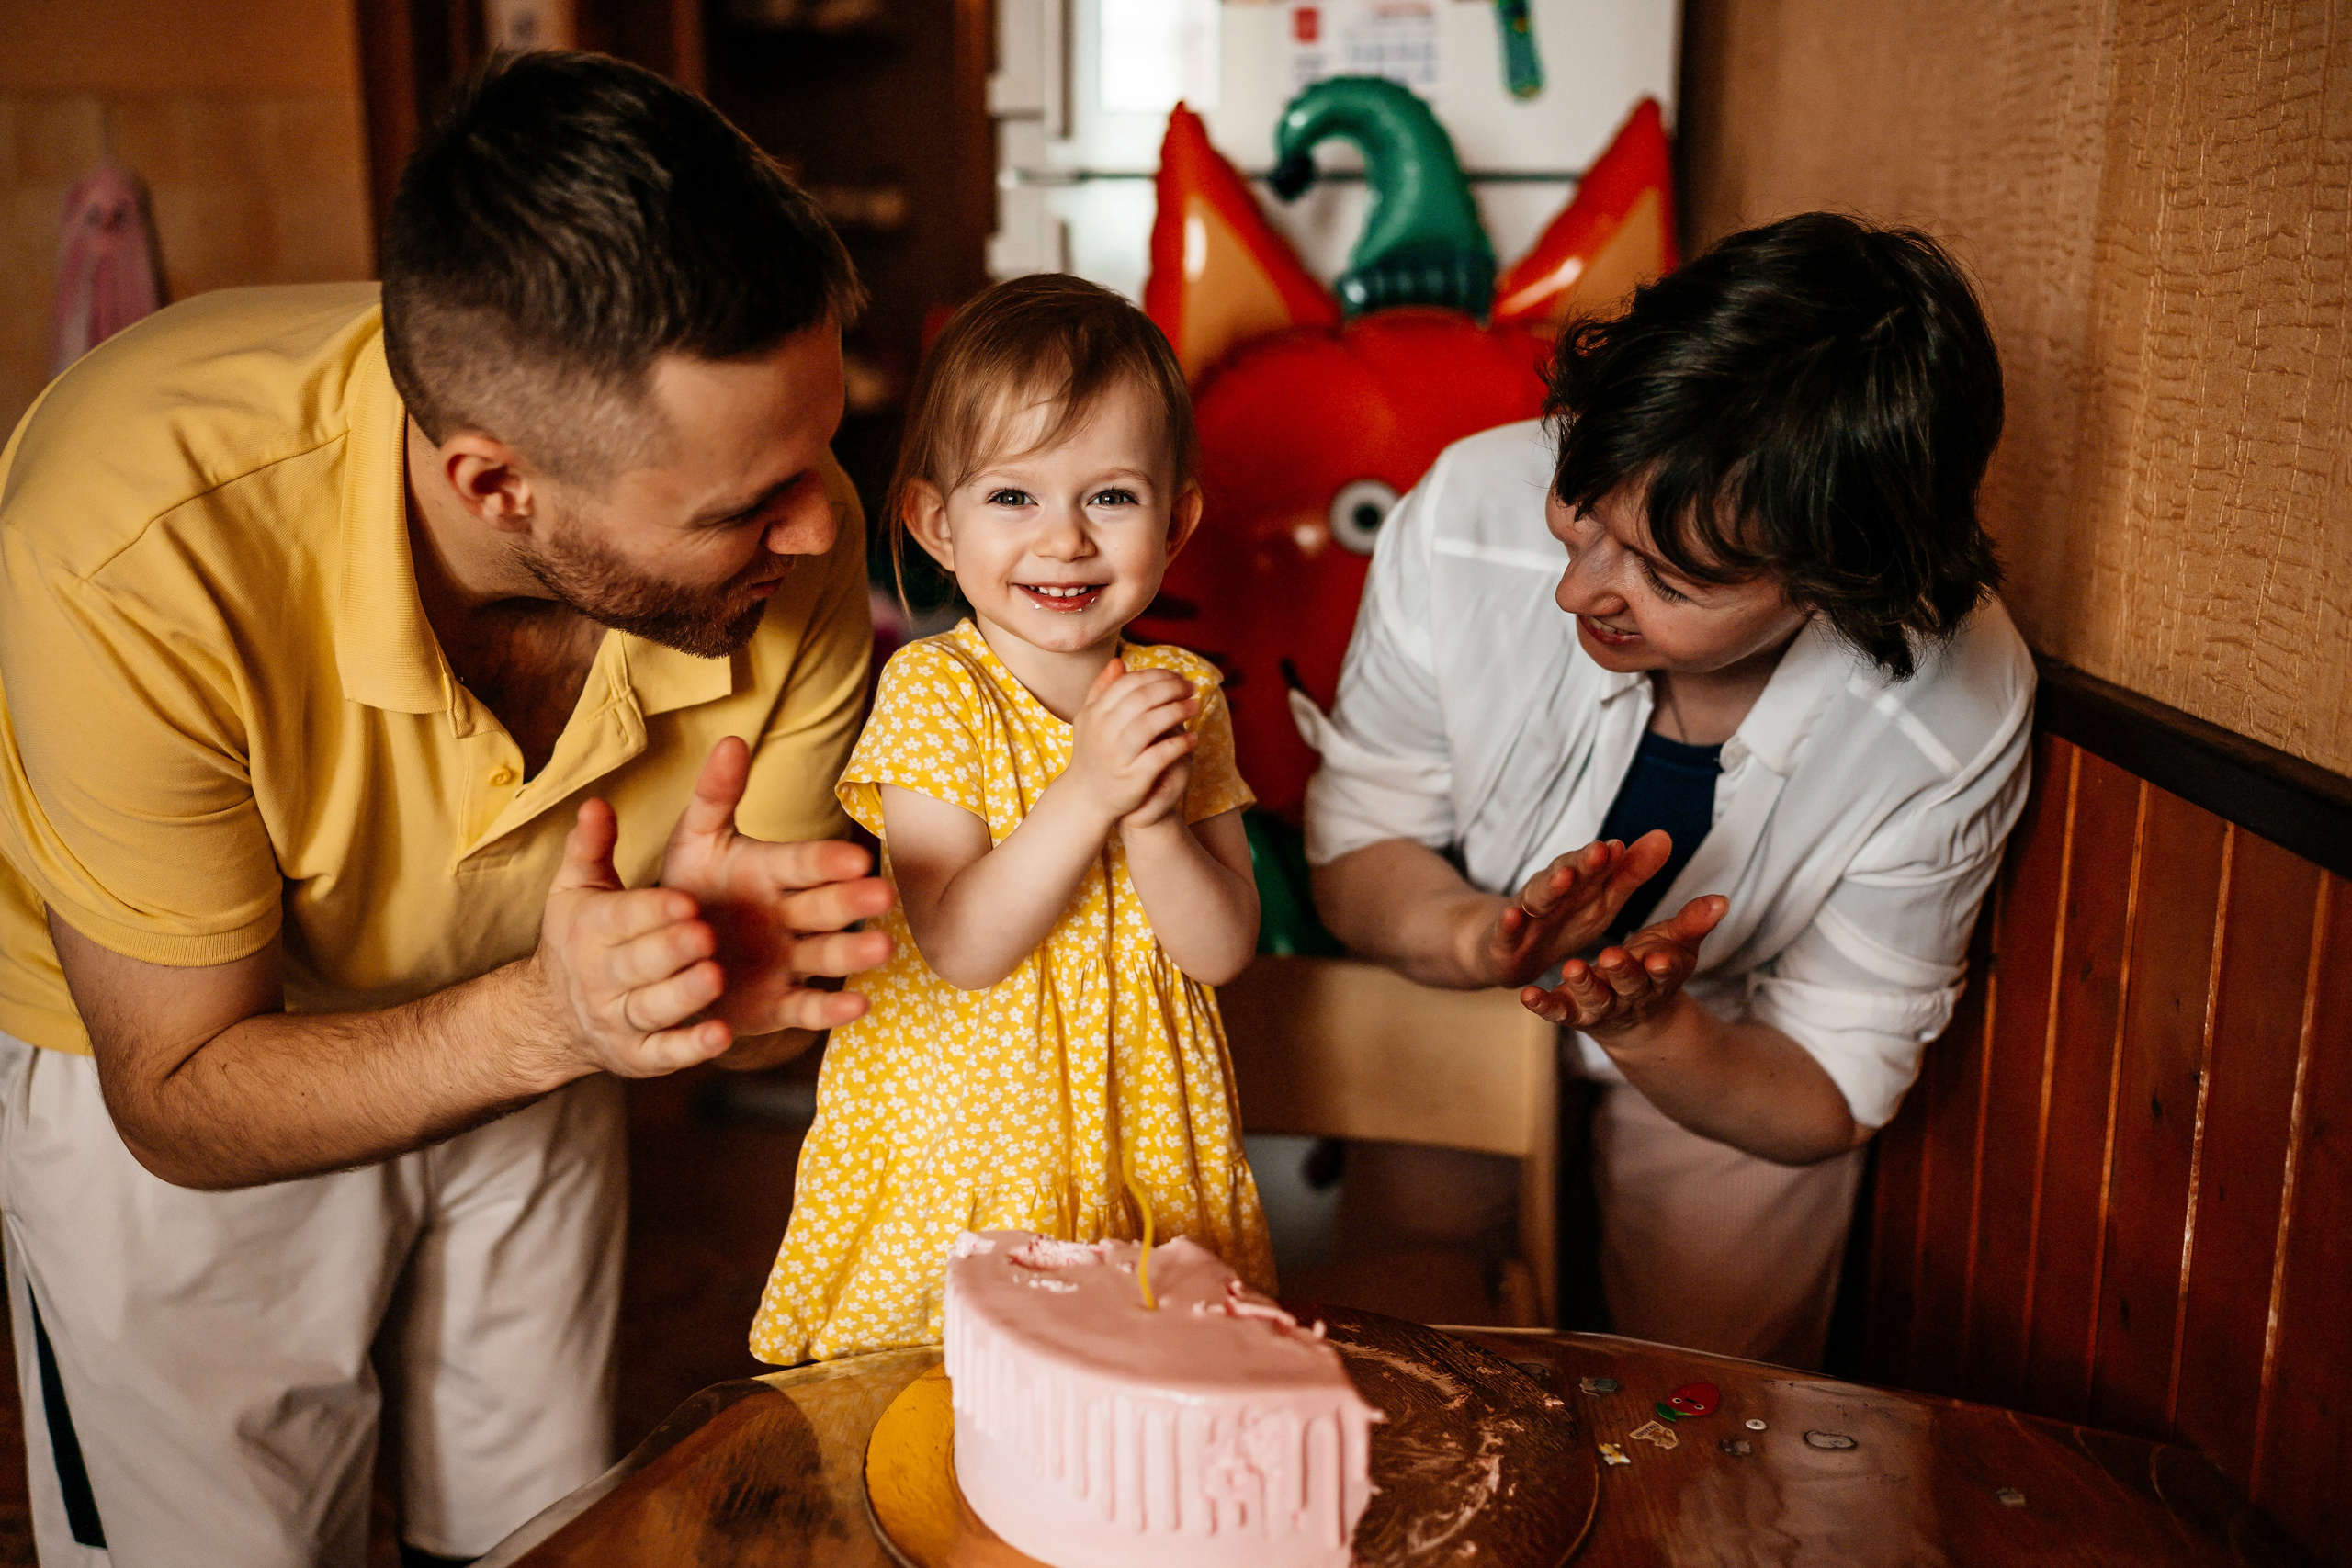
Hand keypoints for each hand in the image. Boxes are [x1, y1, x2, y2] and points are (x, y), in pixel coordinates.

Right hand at [532, 796, 736, 1076]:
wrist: (552, 1015)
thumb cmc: (581, 935)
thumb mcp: (579, 887)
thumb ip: (591, 847)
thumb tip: (596, 804)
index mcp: (590, 929)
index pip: (621, 918)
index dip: (652, 911)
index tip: (686, 900)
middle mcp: (600, 977)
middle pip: (636, 965)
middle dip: (670, 950)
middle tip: (706, 935)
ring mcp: (619, 1020)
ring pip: (651, 1009)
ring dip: (683, 996)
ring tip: (715, 978)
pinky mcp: (639, 1057)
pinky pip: (664, 1054)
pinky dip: (690, 1049)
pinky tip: (721, 1036)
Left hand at [657, 737, 895, 1036]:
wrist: (664, 956)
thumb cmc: (689, 889)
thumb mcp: (695, 840)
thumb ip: (715, 795)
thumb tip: (731, 739)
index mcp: (772, 872)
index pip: (803, 863)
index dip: (826, 861)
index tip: (854, 856)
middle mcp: (789, 915)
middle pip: (824, 907)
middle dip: (852, 901)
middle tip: (883, 895)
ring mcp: (789, 960)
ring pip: (826, 955)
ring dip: (854, 952)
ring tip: (883, 949)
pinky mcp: (779, 1004)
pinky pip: (808, 1008)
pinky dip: (832, 1010)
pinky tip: (858, 1006)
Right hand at [1064, 659, 1198, 827]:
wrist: (1086, 798)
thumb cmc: (1094, 753)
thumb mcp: (1091, 720)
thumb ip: (1102, 690)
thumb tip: (1119, 662)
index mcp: (1094, 714)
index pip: (1128, 683)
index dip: (1156, 676)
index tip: (1177, 676)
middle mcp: (1102, 732)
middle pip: (1141, 699)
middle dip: (1170, 689)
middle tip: (1190, 687)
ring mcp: (1116, 755)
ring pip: (1150, 724)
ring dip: (1177, 711)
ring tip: (1194, 707)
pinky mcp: (1133, 778)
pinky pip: (1160, 755)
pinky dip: (1179, 744)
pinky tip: (1192, 738)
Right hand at [1476, 830, 1673, 987]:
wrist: (1508, 950)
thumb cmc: (1562, 921)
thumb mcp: (1602, 901)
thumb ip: (1630, 872)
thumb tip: (1665, 836)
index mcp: (1577, 884)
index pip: (1592, 866)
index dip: (1606, 857)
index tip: (1620, 847)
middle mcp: (1549, 892)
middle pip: (1566, 875)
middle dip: (1582, 863)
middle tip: (1600, 852)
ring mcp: (1525, 913)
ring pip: (1537, 897)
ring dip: (1550, 886)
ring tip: (1564, 877)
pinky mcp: (1503, 940)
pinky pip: (1505, 931)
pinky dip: (1508, 923)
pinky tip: (1513, 916)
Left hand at [1518, 894, 1727, 1035]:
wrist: (1633, 1020)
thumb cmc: (1653, 970)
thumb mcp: (1674, 945)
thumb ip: (1693, 923)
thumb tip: (1722, 900)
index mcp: (1657, 978)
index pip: (1663, 972)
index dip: (1662, 966)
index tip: (1660, 958)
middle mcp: (1629, 996)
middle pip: (1627, 985)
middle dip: (1621, 972)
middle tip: (1612, 956)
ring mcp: (1599, 1007)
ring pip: (1592, 999)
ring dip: (1583, 985)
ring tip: (1573, 967)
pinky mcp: (1571, 1013)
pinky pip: (1557, 1012)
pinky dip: (1543, 1006)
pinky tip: (1528, 996)